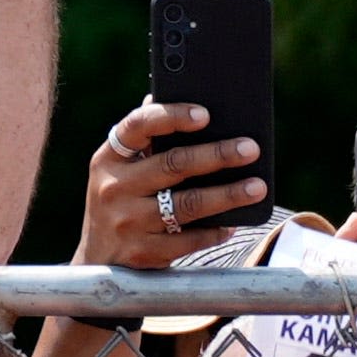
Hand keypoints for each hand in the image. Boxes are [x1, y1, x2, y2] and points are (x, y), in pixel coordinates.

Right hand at [77, 101, 263, 268]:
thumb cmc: (120, 201)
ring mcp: (127, 222)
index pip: (138, 126)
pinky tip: (232, 224)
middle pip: (173, 165)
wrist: (98, 261)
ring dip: (227, 195)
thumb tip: (162, 96)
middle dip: (217, 155)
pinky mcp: (143, 252)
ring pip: (187, 204)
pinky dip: (214, 230)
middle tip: (250, 149)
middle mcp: (113, 188)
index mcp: (108, 158)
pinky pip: (188, 239)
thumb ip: (143, 138)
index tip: (205, 114)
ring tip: (257, 187)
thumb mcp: (120, 169)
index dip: (171, 116)